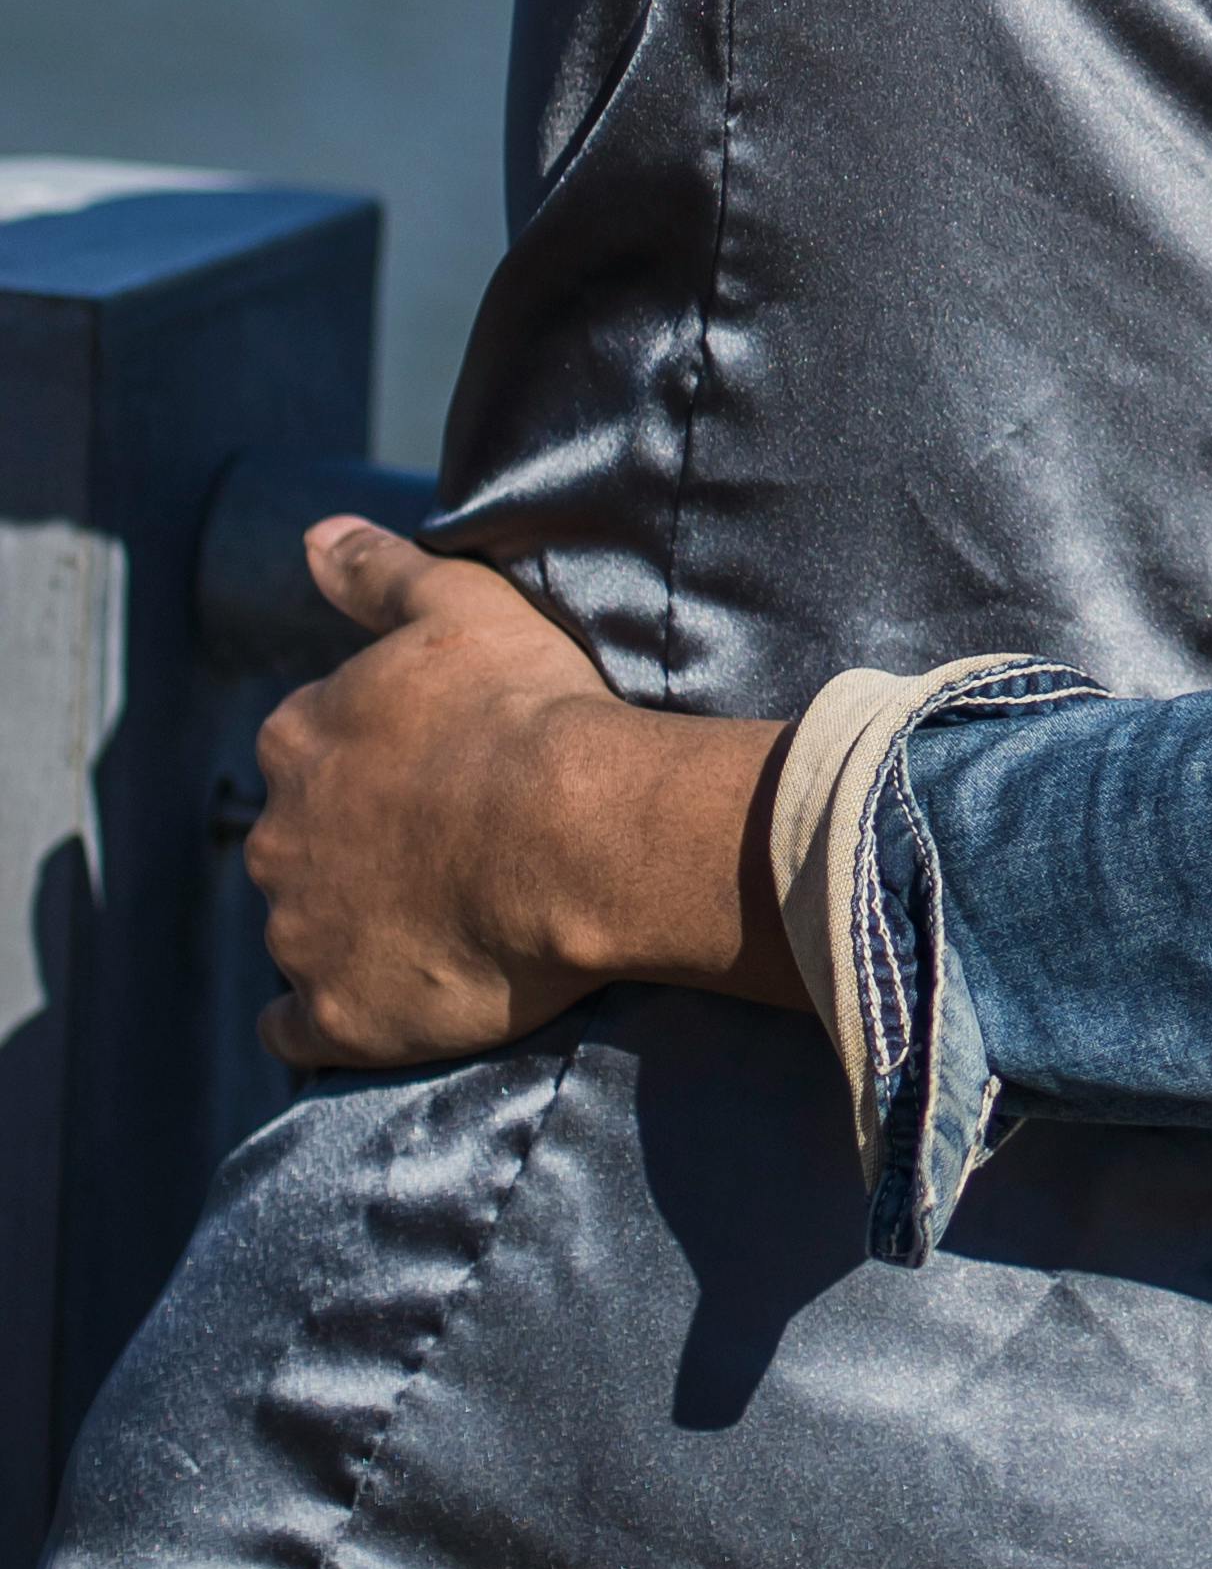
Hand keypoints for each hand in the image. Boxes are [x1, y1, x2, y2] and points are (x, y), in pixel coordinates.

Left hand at [254, 523, 789, 1071]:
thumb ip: (377, 571)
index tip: (431, 776)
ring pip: (302, 931)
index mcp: (298, 739)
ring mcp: (301, 932)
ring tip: (429, 931)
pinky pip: (299, 1032)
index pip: (307, 754)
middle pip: (298, 845)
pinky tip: (371, 1009)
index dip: (371, 765)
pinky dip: (321, 1022)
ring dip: (346, 930)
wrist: (578, 831)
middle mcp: (277, 836)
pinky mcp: (336, 1015)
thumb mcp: (459, 604)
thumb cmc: (527, 708)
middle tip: (438, 854)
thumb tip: (313, 536)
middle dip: (348, 850)